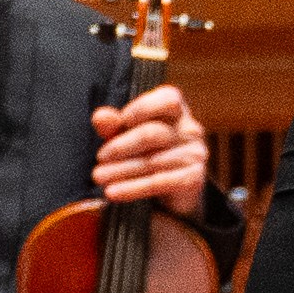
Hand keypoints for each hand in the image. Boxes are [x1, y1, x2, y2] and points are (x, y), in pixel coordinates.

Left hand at [89, 83, 213, 218]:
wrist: (173, 187)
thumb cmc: (146, 150)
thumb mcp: (126, 134)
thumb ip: (113, 124)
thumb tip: (100, 116)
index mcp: (177, 111)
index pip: (169, 100)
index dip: (143, 108)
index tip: (122, 121)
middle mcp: (190, 130)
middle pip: (153, 134)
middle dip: (121, 146)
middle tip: (100, 157)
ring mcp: (195, 154)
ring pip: (152, 162)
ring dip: (120, 171)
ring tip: (98, 177)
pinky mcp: (193, 179)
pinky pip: (159, 182)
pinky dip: (132, 188)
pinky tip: (112, 192)